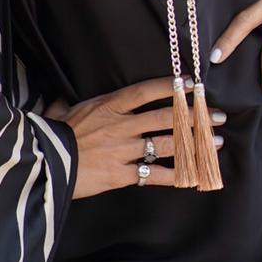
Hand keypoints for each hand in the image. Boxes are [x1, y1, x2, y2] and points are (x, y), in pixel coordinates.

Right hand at [44, 76, 225, 197]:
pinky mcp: (121, 175)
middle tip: (218, 115)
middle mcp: (121, 125)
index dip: (171, 86)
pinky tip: (193, 177)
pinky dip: (175, 176)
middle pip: (165, 117)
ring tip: (216, 143)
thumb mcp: (61, 110)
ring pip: (166, 144)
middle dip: (195, 116)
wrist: (44, 164)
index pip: (146, 91)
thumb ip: (68, 103)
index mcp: (109, 104)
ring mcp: (123, 150)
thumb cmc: (51, 134)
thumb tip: (62, 98)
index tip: (191, 83)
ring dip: (194, 144)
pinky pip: (153, 175)